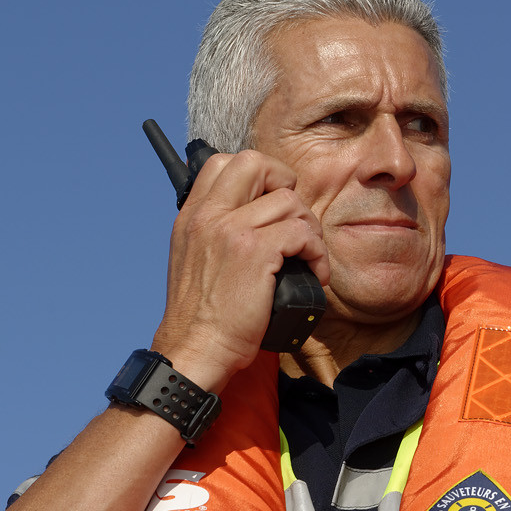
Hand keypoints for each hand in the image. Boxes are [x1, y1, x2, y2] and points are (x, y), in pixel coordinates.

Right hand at [149, 149, 331, 386]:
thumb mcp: (194, 259)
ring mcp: (231, 230)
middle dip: (285, 182)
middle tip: (294, 218)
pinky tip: (314, 273)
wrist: (196, 348)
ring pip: (289, 200)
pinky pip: (302, 232)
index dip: (258, 175)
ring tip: (308, 257)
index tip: (271, 203)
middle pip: (255, 162)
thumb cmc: (203, 315)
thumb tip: (253, 216)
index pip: (221, 161)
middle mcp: (208, 215)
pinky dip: (317, 253)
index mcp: (192, 215)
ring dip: (309, 229)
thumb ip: (214, 231)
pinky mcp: (255, 252)